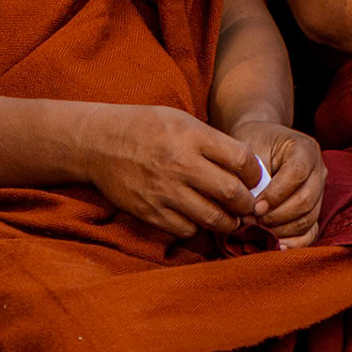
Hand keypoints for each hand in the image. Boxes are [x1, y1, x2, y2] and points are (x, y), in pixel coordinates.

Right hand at [79, 104, 256, 238]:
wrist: (97, 143)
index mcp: (191, 136)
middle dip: (247, 204)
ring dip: (228, 222)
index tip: (251, 178)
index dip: (254, 174)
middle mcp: (180, 164)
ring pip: (213, 218)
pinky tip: (197, 218)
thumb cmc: (145, 128)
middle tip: (247, 205)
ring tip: (229, 218)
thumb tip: (247, 170)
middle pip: (232, 194)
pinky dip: (198, 228)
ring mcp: (164, 191)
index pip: (241, 160)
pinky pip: (187, 230)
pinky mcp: (150, 211)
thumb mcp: (181, 121)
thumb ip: (213, 143)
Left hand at [231, 120, 326, 246]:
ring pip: (309, 218)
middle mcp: (318, 170)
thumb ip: (253, 176)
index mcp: (305, 148)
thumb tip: (251, 210)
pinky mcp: (315, 209)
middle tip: (252, 221)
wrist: (262, 141)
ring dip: (282, 229)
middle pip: (306, 200)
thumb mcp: (251, 148)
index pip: (296, 174)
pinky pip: (312, 230)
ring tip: (258, 230)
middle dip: (277, 216)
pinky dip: (296, 241)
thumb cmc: (254, 142)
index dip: (276, 194)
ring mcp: (320, 191)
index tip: (254, 207)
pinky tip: (278, 246)